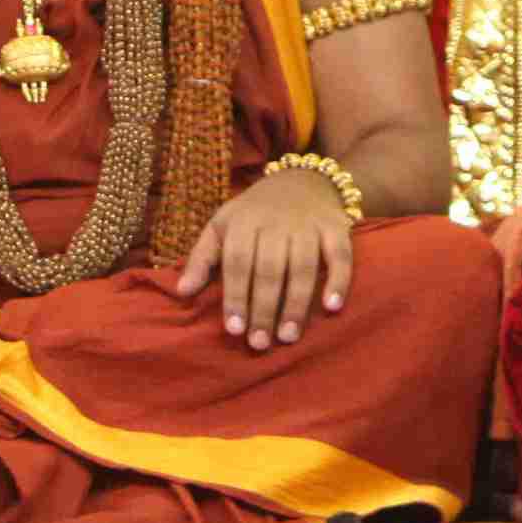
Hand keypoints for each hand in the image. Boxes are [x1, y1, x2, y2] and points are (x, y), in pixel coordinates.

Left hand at [169, 168, 356, 353]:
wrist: (303, 179)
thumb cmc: (255, 211)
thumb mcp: (222, 225)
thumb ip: (202, 258)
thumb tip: (181, 292)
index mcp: (243, 221)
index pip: (237, 262)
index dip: (236, 296)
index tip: (234, 329)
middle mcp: (276, 222)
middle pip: (269, 269)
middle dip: (264, 309)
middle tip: (260, 343)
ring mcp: (308, 224)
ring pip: (303, 266)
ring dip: (296, 304)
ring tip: (287, 336)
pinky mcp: (336, 227)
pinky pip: (340, 255)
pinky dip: (338, 280)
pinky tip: (332, 307)